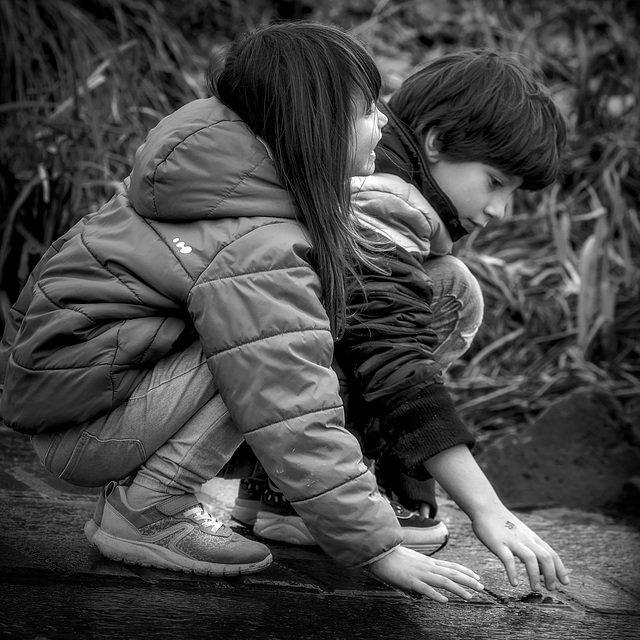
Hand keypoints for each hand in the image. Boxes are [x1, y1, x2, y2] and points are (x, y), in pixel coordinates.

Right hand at [367, 546, 484, 602]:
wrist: (379, 552)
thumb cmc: (393, 557)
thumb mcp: (411, 563)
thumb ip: (419, 574)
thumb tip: (422, 590)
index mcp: (428, 562)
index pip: (451, 565)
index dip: (465, 571)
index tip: (476, 576)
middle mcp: (427, 566)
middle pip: (452, 572)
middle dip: (468, 580)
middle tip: (482, 587)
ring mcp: (420, 573)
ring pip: (444, 581)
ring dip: (458, 589)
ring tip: (470, 596)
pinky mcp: (410, 580)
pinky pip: (425, 588)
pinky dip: (436, 595)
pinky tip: (445, 601)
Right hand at [471, 507, 569, 591]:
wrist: (485, 507)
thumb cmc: (501, 522)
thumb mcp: (521, 534)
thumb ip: (530, 549)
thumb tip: (539, 568)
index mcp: (531, 537)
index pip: (551, 554)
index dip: (560, 569)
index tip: (564, 582)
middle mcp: (525, 539)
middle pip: (545, 557)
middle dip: (551, 575)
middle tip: (551, 589)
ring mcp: (512, 541)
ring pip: (530, 559)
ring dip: (535, 576)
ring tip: (535, 589)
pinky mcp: (498, 543)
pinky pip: (508, 559)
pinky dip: (513, 573)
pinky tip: (514, 583)